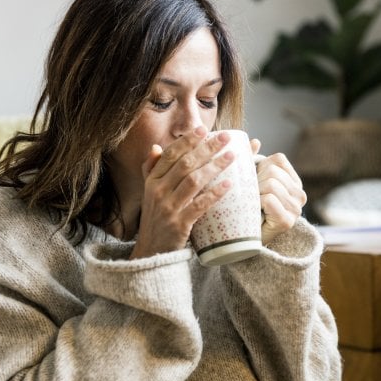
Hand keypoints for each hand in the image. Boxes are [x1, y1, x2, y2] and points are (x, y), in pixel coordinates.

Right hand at [130, 127, 234, 258]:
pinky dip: (214, 194)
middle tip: (225, 137)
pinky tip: (229, 184)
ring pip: (193, 181)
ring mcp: (168, 208)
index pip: (170, 155)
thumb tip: (156, 146)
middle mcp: (158, 191)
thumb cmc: (155, 219)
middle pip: (185, 164)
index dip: (187, 141)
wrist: (150, 252)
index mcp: (152, 181)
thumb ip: (151, 169)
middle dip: (207, 148)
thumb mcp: (149, 193)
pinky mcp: (179, 224)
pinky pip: (199, 205)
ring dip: (214, 166)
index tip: (203, 129)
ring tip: (232, 156)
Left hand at [250, 139, 306, 243]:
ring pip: (270, 184)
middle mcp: (300, 194)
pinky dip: (258, 203)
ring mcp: (296, 209)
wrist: (244, 240)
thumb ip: (253, 160)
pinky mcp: (287, 221)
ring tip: (254, 205)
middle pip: (272, 172)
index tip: (255, 182)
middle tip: (252, 197)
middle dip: (256, 182)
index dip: (261, 167)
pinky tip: (256, 212)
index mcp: (294, 181)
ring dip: (255, 194)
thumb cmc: (247, 207)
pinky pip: (269, 199)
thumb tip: (255, 141)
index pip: (278, 159)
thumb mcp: (251, 181)